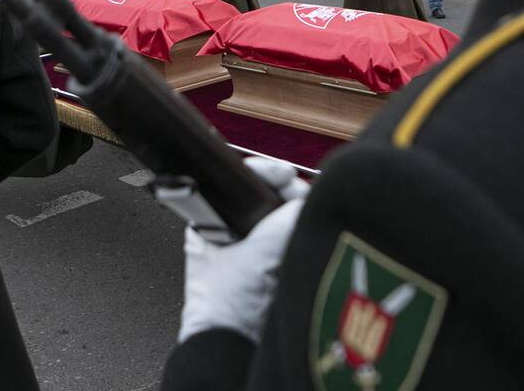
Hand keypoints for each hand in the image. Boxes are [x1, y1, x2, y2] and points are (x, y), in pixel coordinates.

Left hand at [178, 157, 308, 343]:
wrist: (231, 350)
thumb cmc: (222, 310)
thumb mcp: (255, 257)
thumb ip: (281, 225)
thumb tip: (304, 204)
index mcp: (214, 221)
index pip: (244, 183)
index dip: (266, 174)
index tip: (285, 175)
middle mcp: (234, 230)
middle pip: (269, 197)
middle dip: (290, 194)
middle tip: (302, 197)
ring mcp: (255, 248)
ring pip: (284, 218)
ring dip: (299, 215)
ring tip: (307, 215)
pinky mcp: (274, 266)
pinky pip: (294, 241)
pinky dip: (304, 236)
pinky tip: (309, 235)